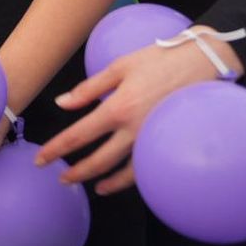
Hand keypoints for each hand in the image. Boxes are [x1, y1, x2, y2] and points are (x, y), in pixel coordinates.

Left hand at [36, 26, 243, 194]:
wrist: (205, 63)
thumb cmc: (160, 60)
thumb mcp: (120, 66)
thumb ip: (88, 88)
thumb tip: (61, 103)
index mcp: (117, 107)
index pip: (78, 135)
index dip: (56, 149)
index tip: (41, 159)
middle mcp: (134, 129)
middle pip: (98, 160)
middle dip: (75, 172)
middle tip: (59, 178)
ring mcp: (153, 139)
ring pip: (123, 172)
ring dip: (102, 180)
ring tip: (87, 185)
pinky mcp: (168, 143)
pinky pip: (147, 169)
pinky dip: (130, 180)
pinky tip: (118, 181)